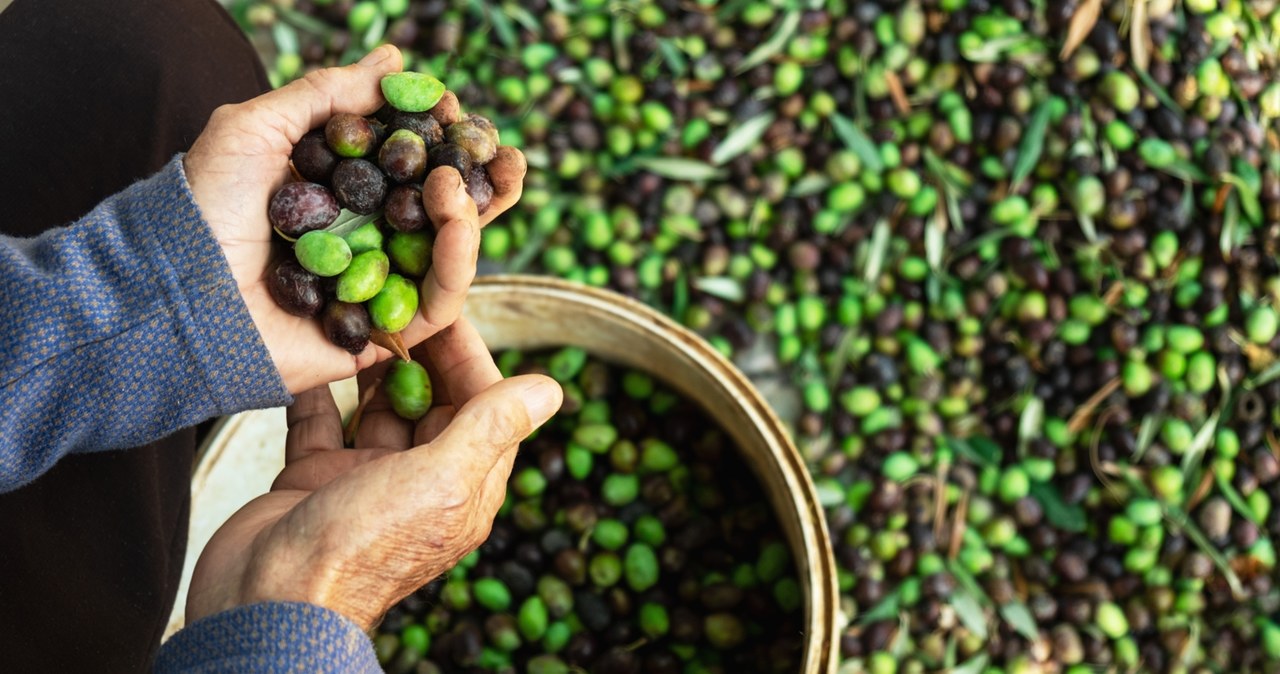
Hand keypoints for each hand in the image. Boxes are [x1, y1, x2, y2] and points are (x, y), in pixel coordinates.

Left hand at [183, 45, 526, 392]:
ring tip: (475, 175)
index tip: (456, 112)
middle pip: (444, 212)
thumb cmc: (204, 208)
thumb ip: (327, 95)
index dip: (442, 140)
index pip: (409, 167)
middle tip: (508, 154)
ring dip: (477, 211)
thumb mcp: (257, 128)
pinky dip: (458, 255)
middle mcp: (365, 242)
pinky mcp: (386, 334)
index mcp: (340, 197)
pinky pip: (440, 298)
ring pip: (453, 253)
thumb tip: (394, 58)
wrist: (177, 293)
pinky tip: (458, 213)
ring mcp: (378, 289)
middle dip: (486, 180)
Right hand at [184, 317, 560, 628]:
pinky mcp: (312, 478)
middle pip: (430, 400)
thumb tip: (553, 388)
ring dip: (370, 364)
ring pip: (375, 406)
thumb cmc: (362, 547)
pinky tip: (312, 349)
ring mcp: (364, 479)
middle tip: (398, 297)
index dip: (468, 352)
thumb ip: (491, 429)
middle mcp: (419, 481)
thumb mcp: (441, 480)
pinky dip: (316, 389)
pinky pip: (318, 421)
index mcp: (463, 486)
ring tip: (358, 311)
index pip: (482, 403)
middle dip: (419, 350)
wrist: (268, 602)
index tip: (445, 303)